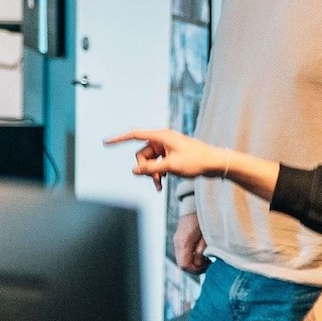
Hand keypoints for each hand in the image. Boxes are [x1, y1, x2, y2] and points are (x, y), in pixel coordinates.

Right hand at [106, 128, 229, 189]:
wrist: (215, 164)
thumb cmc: (197, 161)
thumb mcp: (172, 166)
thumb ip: (151, 169)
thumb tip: (134, 171)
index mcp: (162, 136)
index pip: (135, 135)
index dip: (119, 139)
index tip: (106, 142)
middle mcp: (163, 140)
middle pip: (142, 154)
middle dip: (145, 168)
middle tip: (156, 179)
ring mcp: (167, 148)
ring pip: (149, 161)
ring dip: (152, 173)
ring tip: (160, 185)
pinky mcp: (170, 155)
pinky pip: (157, 164)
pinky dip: (157, 173)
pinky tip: (162, 182)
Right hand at [173, 212, 208, 275]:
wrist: (195, 204)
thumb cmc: (203, 218)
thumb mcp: (206, 235)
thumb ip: (201, 249)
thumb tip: (198, 262)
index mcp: (184, 242)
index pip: (184, 265)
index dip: (195, 269)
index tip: (207, 264)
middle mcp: (177, 242)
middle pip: (182, 264)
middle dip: (195, 267)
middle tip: (207, 262)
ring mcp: (177, 240)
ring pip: (182, 260)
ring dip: (193, 262)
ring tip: (205, 257)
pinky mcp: (179, 239)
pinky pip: (183, 253)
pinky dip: (191, 256)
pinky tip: (201, 252)